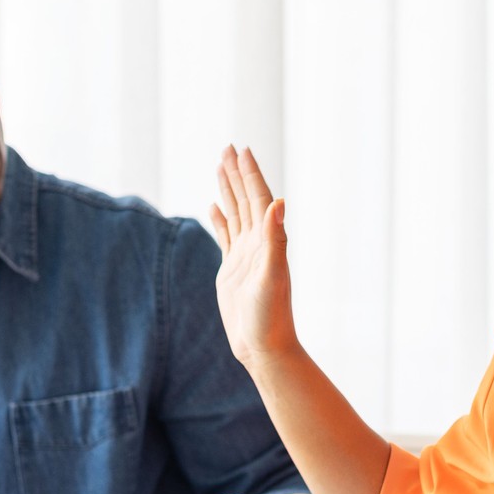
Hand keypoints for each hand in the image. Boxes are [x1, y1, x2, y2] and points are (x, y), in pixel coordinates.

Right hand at [207, 145, 298, 364]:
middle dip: (237, 173)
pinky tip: (214, 207)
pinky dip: (220, 219)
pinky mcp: (232, 269)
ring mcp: (245, 255)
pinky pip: (226, 236)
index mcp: (269, 240)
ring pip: (235, 214)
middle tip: (227, 147)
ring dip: (228, 190)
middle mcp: (259, 243)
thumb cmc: (270, 315)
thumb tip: (279, 202)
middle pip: (246, 200)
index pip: (259, 198)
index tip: (242, 150)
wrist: (263, 345)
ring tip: (220, 166)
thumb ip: (275, 238)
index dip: (250, 174)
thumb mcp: (271, 275)